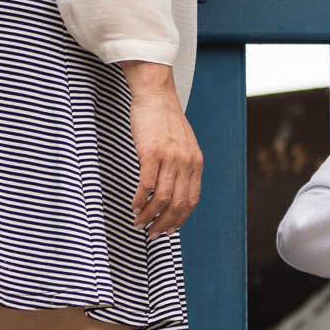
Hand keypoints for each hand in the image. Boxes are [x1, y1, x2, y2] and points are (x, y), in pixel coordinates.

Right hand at [122, 62, 201, 235]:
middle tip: (152, 234)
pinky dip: (139, 199)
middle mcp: (186, 163)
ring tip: (139, 223)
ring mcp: (170, 158)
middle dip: (164, 223)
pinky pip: (146, 184)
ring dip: (149, 215)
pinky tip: (133, 206)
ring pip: (161, 198)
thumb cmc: (165, 121)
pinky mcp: (151, 153)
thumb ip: (183, 166)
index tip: (169, 230)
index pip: (191, 200)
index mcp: (196, 163)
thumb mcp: (184, 146)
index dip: (180, 219)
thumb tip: (174, 190)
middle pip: (177, 203)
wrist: (156, 95)